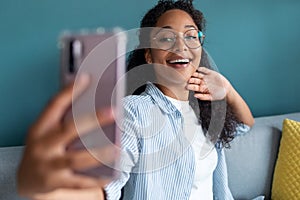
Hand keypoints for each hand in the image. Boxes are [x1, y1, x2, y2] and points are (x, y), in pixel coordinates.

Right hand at [17, 74, 114, 198]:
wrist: (27, 179)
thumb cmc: (43, 148)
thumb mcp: (46, 130)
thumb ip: (64, 117)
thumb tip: (92, 101)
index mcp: (40, 128)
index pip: (54, 105)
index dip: (70, 90)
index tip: (87, 77)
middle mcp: (42, 145)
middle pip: (69, 130)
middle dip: (93, 119)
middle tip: (114, 112)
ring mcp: (48, 165)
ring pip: (77, 159)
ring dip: (100, 153)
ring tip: (119, 148)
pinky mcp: (55, 183)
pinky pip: (80, 182)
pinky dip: (97, 179)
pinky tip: (112, 174)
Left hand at [186, 67, 231, 100]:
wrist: (227, 90)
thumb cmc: (218, 95)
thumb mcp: (211, 97)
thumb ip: (203, 97)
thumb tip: (195, 96)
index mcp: (201, 88)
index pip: (194, 87)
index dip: (191, 86)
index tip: (187, 86)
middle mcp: (202, 82)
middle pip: (195, 80)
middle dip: (191, 80)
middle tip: (188, 80)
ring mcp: (206, 77)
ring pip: (198, 75)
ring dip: (195, 74)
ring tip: (192, 74)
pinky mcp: (210, 73)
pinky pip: (205, 70)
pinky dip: (202, 69)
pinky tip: (199, 69)